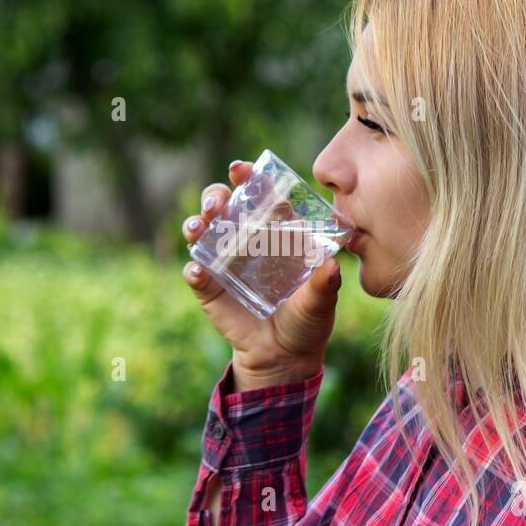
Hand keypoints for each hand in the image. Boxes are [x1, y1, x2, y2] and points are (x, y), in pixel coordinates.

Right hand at [181, 160, 341, 390]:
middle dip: (214, 195)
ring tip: (199, 228)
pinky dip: (193, 270)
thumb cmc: (308, 318)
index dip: (248, 177)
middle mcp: (244, 240)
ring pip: (201, 232)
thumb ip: (324, 283)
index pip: (258, 194)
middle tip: (216, 202)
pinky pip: (195, 273)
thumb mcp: (321, 300)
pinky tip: (197, 271)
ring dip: (195, 224)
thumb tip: (332, 266)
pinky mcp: (209, 288)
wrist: (286, 355)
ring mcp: (223, 263)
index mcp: (273, 232)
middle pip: (222, 206)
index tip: (241, 169)